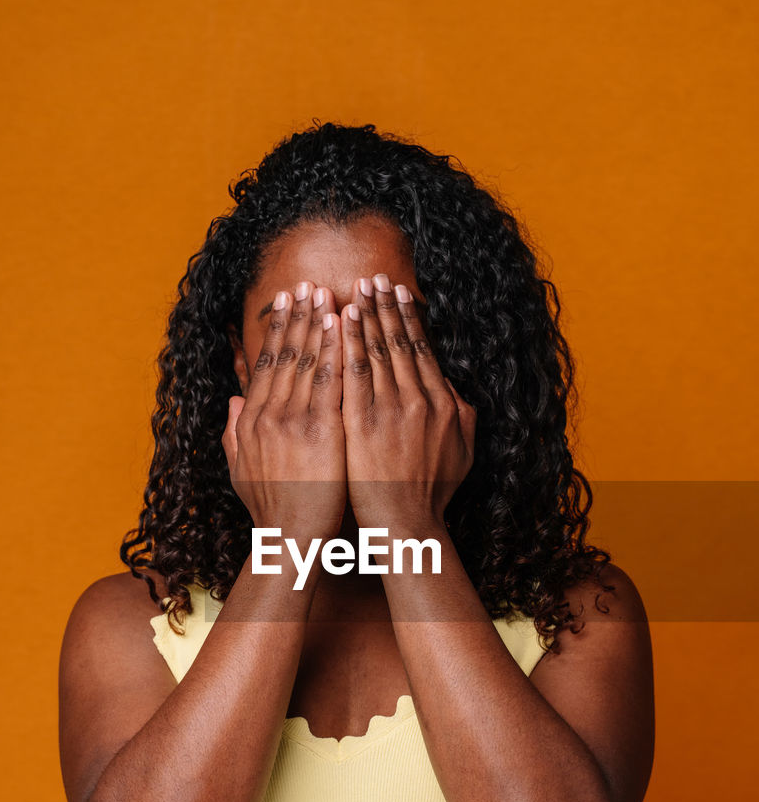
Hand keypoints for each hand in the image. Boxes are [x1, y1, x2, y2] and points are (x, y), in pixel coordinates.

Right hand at [221, 282, 346, 542]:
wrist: (290, 540)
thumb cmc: (272, 511)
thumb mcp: (241, 470)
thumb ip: (235, 432)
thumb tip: (233, 401)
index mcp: (252, 420)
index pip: (266, 364)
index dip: (278, 329)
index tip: (286, 301)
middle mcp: (269, 414)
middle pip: (285, 353)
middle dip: (298, 315)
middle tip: (307, 283)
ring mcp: (294, 420)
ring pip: (307, 360)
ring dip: (318, 323)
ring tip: (327, 293)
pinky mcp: (321, 431)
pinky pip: (331, 381)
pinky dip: (336, 350)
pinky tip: (345, 327)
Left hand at [340, 273, 475, 530]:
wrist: (406, 524)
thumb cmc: (432, 493)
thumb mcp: (463, 451)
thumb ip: (462, 415)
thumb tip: (455, 389)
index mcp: (442, 403)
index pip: (422, 349)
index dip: (409, 318)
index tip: (399, 292)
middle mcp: (419, 400)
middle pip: (399, 342)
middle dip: (386, 306)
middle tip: (374, 277)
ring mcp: (390, 410)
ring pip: (376, 351)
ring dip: (366, 316)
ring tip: (357, 289)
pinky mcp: (362, 422)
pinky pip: (352, 373)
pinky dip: (347, 344)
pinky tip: (339, 323)